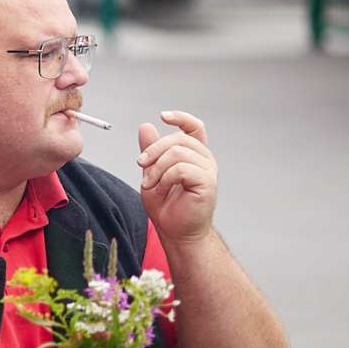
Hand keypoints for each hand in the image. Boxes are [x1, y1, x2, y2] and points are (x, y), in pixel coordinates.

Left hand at [136, 110, 216, 243]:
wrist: (176, 231)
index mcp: (194, 154)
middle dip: (153, 150)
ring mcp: (208, 170)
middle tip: (140, 165)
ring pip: (177, 153)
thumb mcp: (152, 172)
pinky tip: (161, 189)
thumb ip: (150, 151)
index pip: (194, 127)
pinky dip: (164, 178)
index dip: (181, 118)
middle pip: (177, 139)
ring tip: (150, 184)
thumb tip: (145, 126)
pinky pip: (181, 168)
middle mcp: (204, 159)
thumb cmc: (167, 205)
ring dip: (156, 168)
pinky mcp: (207, 182)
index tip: (163, 116)